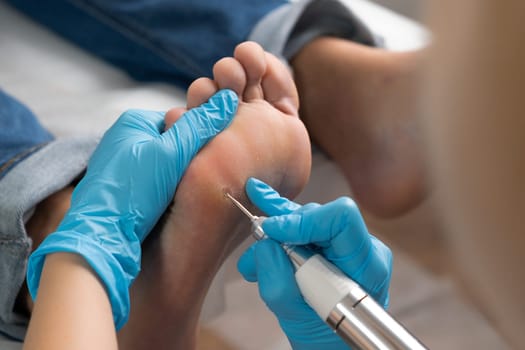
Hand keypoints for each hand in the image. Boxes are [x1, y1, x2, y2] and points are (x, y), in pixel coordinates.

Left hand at [27, 89, 237, 328]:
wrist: (101, 239)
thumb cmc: (131, 192)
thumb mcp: (171, 154)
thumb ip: (200, 127)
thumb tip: (228, 98)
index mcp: (134, 121)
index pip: (182, 120)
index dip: (201, 138)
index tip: (210, 157)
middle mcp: (125, 139)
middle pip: (175, 143)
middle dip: (189, 160)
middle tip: (195, 179)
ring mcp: (123, 165)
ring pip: (167, 166)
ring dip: (179, 178)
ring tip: (180, 195)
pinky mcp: (123, 188)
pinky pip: (155, 183)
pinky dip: (166, 192)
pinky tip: (167, 205)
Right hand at [238, 178, 391, 348]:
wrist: (336, 348)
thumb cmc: (328, 342)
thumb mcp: (298, 321)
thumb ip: (280, 285)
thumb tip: (265, 246)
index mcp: (366, 266)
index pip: (341, 219)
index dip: (303, 220)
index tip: (272, 231)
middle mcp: (361, 248)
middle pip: (319, 215)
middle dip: (283, 226)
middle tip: (255, 235)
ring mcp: (348, 246)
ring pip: (307, 219)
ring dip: (276, 235)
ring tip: (252, 259)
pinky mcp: (333, 247)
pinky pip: (303, 230)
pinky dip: (279, 240)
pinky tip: (261, 251)